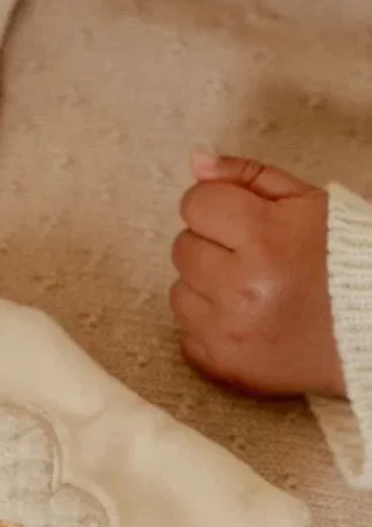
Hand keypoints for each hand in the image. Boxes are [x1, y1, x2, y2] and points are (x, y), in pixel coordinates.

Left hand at [170, 150, 344, 397]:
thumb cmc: (347, 259)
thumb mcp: (308, 203)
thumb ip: (247, 177)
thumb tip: (196, 160)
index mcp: (266, 238)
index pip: (196, 204)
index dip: (217, 207)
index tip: (242, 219)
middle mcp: (242, 288)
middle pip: (182, 247)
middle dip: (213, 246)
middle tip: (255, 258)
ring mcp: (229, 332)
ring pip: (178, 292)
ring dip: (207, 287)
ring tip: (253, 290)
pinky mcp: (224, 366)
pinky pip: (185, 335)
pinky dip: (210, 325)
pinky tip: (247, 319)